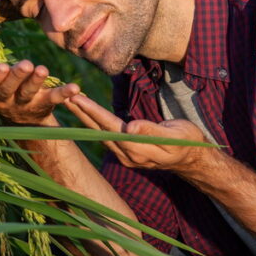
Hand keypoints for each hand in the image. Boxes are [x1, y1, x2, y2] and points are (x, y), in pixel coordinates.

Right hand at [0, 60, 80, 125]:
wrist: (20, 120)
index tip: (1, 66)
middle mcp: (5, 100)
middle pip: (10, 89)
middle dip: (17, 77)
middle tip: (25, 64)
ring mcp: (25, 104)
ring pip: (29, 93)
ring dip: (36, 81)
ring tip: (43, 69)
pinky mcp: (44, 105)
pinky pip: (54, 99)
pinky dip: (64, 93)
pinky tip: (75, 87)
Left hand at [65, 94, 209, 172]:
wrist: (191, 159)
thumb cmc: (187, 142)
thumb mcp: (176, 135)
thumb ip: (152, 132)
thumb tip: (131, 127)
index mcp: (138, 149)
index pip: (110, 127)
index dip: (94, 113)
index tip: (78, 98)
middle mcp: (127, 155)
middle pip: (99, 131)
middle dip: (81, 113)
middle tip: (63, 95)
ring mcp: (124, 156)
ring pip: (99, 134)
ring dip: (84, 118)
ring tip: (69, 101)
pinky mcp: (125, 153)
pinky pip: (104, 136)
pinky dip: (92, 124)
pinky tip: (84, 114)